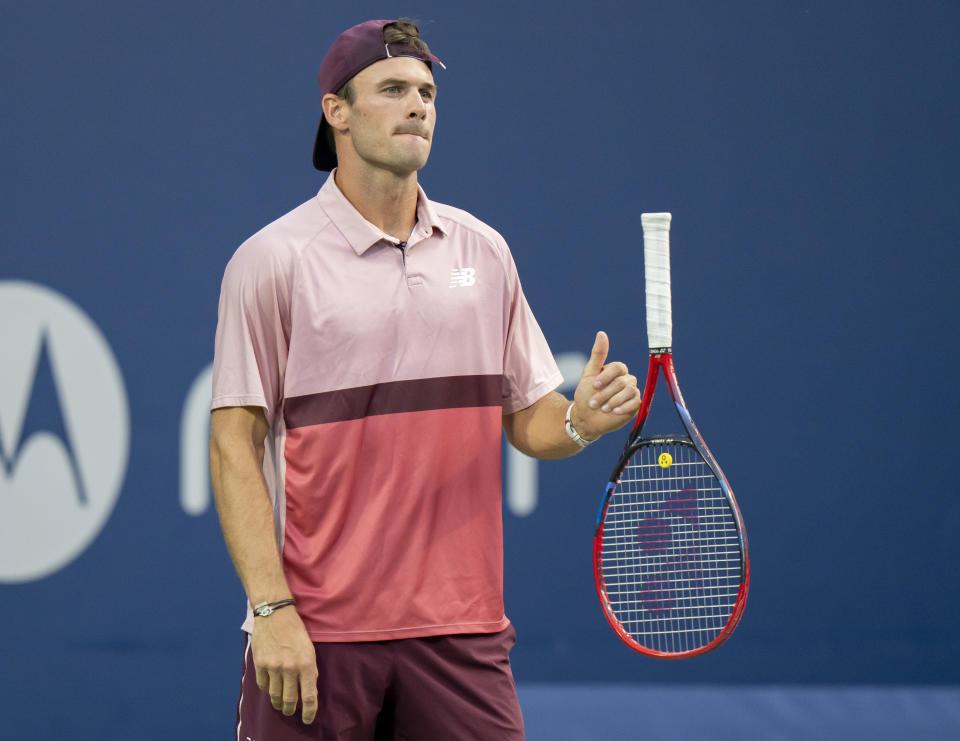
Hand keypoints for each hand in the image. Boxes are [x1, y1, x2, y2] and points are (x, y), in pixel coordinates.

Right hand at [251, 606, 318, 723]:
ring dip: (278, 703)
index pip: (309, 696)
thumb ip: (310, 669)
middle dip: (291, 710)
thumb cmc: (295, 631)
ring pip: (275, 696)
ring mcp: (273, 667)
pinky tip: (270, 687)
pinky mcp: (260, 664)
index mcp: (306, 663)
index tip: (308, 720)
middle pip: (290, 700)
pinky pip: (263, 686)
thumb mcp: (309, 648)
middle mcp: (290, 668)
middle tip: (291, 712)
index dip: (310, 712)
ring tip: (281, 705)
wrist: (275, 614)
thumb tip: (310, 689)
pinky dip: (267, 689)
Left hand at [571, 331, 640, 439]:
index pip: (618, 367)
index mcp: (616, 370)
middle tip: (593, 403)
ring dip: (613, 401)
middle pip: (622, 382)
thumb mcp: (589, 374)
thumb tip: (601, 333)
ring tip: (602, 409)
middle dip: (606, 393)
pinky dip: (624, 407)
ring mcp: (631, 392)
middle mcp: (626, 379)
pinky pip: (636, 402)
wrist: (586, 417)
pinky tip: (614, 412)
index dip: (606, 376)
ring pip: (629, 392)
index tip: (594, 385)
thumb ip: (598, 354)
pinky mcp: (635, 405)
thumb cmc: (586, 394)